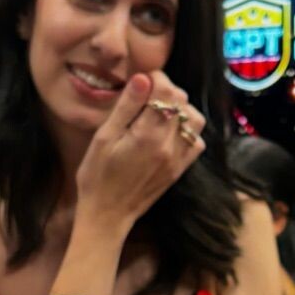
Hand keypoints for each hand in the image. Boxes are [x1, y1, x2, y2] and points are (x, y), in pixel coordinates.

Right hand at [74, 69, 206, 234]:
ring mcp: (178, 158)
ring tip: (159, 113)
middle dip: (166, 91)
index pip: (167, 90)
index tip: (141, 83)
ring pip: (195, 119)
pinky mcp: (180, 169)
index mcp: (148, 135)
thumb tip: (143, 78)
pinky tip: (168, 132)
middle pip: (182, 101)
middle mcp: (169, 145)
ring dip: (180, 109)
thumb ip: (126, 107)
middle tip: (146, 97)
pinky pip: (197, 142)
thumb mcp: (103, 138)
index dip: (155, 79)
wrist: (107, 215)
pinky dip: (187, 131)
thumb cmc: (97, 176)